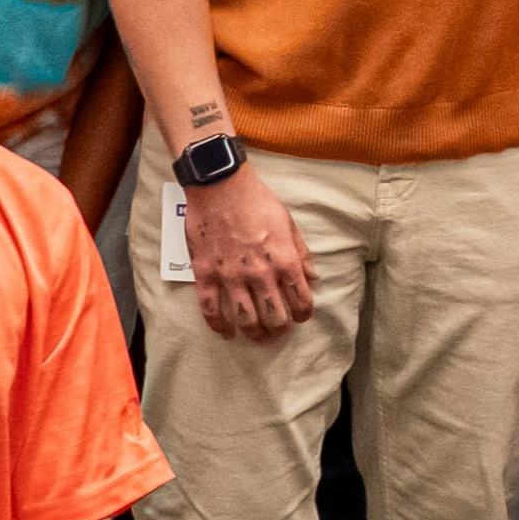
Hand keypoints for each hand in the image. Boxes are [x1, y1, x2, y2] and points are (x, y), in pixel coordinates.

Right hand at [183, 167, 315, 341]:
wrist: (220, 184)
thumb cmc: (257, 200)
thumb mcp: (289, 223)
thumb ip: (301, 253)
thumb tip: (312, 278)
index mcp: (285, 261)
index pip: (301, 301)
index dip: (303, 315)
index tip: (299, 318)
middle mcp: (260, 273)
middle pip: (275, 318)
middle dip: (279, 329)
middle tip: (277, 330)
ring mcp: (231, 275)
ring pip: (245, 319)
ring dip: (253, 333)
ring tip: (256, 335)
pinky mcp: (206, 273)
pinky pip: (210, 308)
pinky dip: (218, 325)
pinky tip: (225, 332)